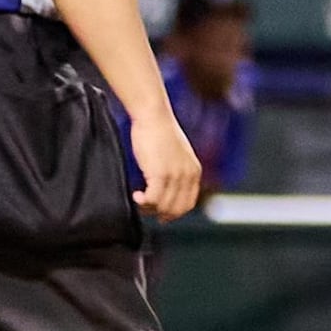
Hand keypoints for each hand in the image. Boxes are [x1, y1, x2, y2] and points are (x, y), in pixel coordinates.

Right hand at [130, 106, 202, 222]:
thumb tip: (167, 188)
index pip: (188, 203)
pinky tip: (135, 195)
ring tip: (139, 201)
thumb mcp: (177, 154)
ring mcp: (175, 176)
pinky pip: (152, 200)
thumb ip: (177, 170)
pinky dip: (143, 202)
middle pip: (176, 209)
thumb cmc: (160, 131)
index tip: (161, 214)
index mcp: (194, 171)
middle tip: (146, 209)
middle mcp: (188, 175)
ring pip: (163, 206)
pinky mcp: (160, 174)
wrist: (153, 116)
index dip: (174, 213)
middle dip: (160, 213)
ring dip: (149, 208)